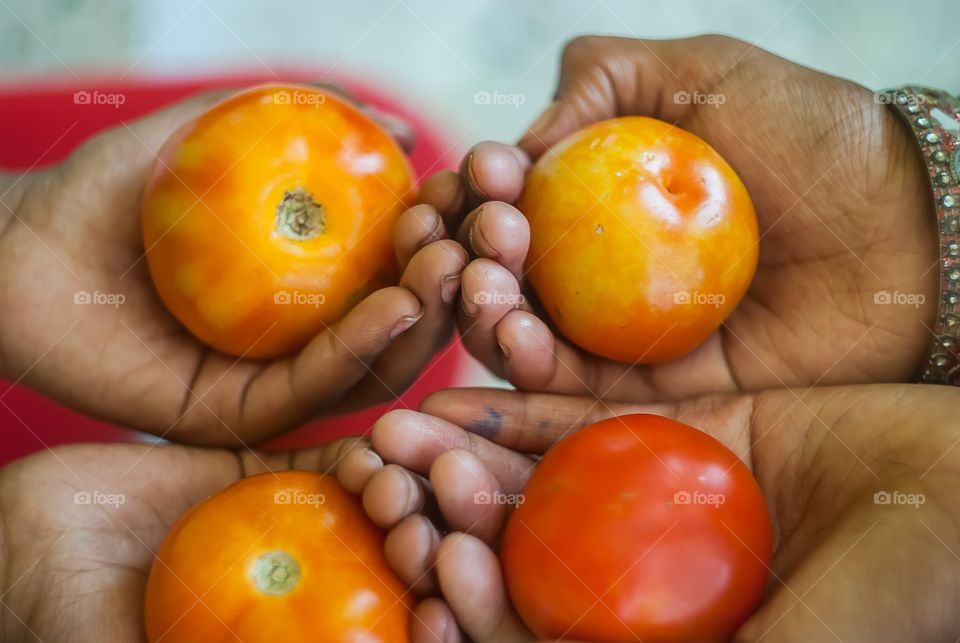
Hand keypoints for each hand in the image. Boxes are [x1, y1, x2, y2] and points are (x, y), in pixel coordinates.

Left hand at [0, 89, 465, 443]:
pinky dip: (360, 350)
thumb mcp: (215, 130)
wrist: (20, 248)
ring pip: (374, 366)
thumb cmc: (112, 192)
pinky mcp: (237, 422)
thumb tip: (401, 128)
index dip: (445, 229)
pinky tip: (397, 305)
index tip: (470, 190)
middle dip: (451, 281)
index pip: (400, 265)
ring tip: (449, 266)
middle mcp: (304, 341)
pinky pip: (312, 391)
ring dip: (425, 320)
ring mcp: (274, 385)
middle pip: (403, 323)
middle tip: (474, 234)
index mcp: (312, 289)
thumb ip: (300, 117)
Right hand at [0, 437, 390, 641]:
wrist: (26, 543)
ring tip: (395, 491)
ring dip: (400, 501)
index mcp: (303, 639)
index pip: (390, 641)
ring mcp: (301, 533)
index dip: (429, 637)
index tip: (439, 623)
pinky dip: (356, 459)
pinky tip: (366, 454)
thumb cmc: (65, 626)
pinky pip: (330, 466)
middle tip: (424, 542)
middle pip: (403, 577)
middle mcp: (318, 593)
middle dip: (428, 560)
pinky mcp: (275, 477)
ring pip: (378, 516)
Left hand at [347, 385, 959, 641]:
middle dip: (445, 525)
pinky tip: (459, 390)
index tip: (436, 568)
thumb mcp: (815, 636)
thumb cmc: (916, 583)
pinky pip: (572, 421)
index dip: (482, 614)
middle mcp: (635, 584)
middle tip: (386, 485)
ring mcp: (642, 511)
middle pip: (516, 561)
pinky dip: (513, 407)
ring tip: (396, 429)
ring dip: (459, 459)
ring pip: (531, 487)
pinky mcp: (659, 442)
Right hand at [407, 34, 936, 402]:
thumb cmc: (808, 138)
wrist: (895, 232)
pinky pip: (559, 390)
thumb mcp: (699, 73)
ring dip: (477, 307)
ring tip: (487, 280)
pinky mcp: (637, 392)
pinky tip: (515, 331)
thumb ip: (599, 78)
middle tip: (487, 231)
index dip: (473, 191)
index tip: (486, 176)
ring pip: (509, 333)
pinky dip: (519, 364)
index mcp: (593, 197)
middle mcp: (589, 270)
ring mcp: (610, 334)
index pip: (502, 200)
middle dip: (459, 251)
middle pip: (490, 271)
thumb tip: (518, 142)